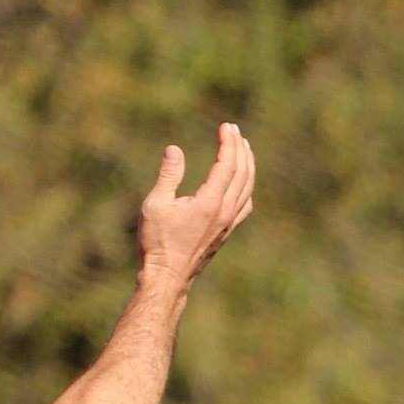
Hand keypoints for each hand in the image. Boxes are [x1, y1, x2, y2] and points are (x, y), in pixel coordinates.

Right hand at [137, 122, 255, 288]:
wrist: (168, 276)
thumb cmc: (157, 242)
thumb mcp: (155, 205)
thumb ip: (168, 176)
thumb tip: (174, 149)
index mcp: (210, 202)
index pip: (227, 165)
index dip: (228, 143)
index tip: (226, 127)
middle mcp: (225, 211)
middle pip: (242, 173)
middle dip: (240, 148)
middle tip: (234, 130)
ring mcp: (229, 223)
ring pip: (247, 187)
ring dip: (247, 164)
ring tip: (244, 148)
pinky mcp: (226, 231)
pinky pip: (245, 203)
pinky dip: (247, 186)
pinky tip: (243, 182)